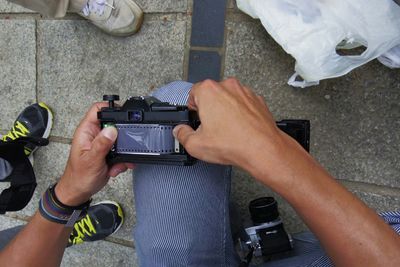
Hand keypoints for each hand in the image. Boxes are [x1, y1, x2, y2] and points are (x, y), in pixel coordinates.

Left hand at [56, 103, 134, 205]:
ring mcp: (102, 144)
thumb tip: (112, 129)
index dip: (111, 108)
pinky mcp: (108, 153)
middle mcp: (94, 135)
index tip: (123, 115)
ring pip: (120, 139)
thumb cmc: (78, 177)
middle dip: (122, 136)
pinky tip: (116, 168)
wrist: (79, 192)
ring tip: (117, 162)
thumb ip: (102, 144)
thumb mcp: (91, 160)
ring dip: (123, 151)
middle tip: (122, 147)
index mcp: (86, 131)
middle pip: (113, 123)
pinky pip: (121, 151)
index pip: (98, 109)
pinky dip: (122, 160)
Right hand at [173, 78, 288, 170]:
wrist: (263, 148)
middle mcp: (227, 86)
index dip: (193, 108)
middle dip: (209, 109)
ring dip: (225, 110)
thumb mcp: (196, 145)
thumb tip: (180, 131)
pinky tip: (239, 128)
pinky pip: (243, 103)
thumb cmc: (233, 143)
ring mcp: (244, 91)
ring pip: (228, 98)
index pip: (193, 93)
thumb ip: (182, 135)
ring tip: (227, 130)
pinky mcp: (257, 99)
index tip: (196, 119)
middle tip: (211, 127)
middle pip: (211, 94)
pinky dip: (240, 113)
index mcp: (209, 91)